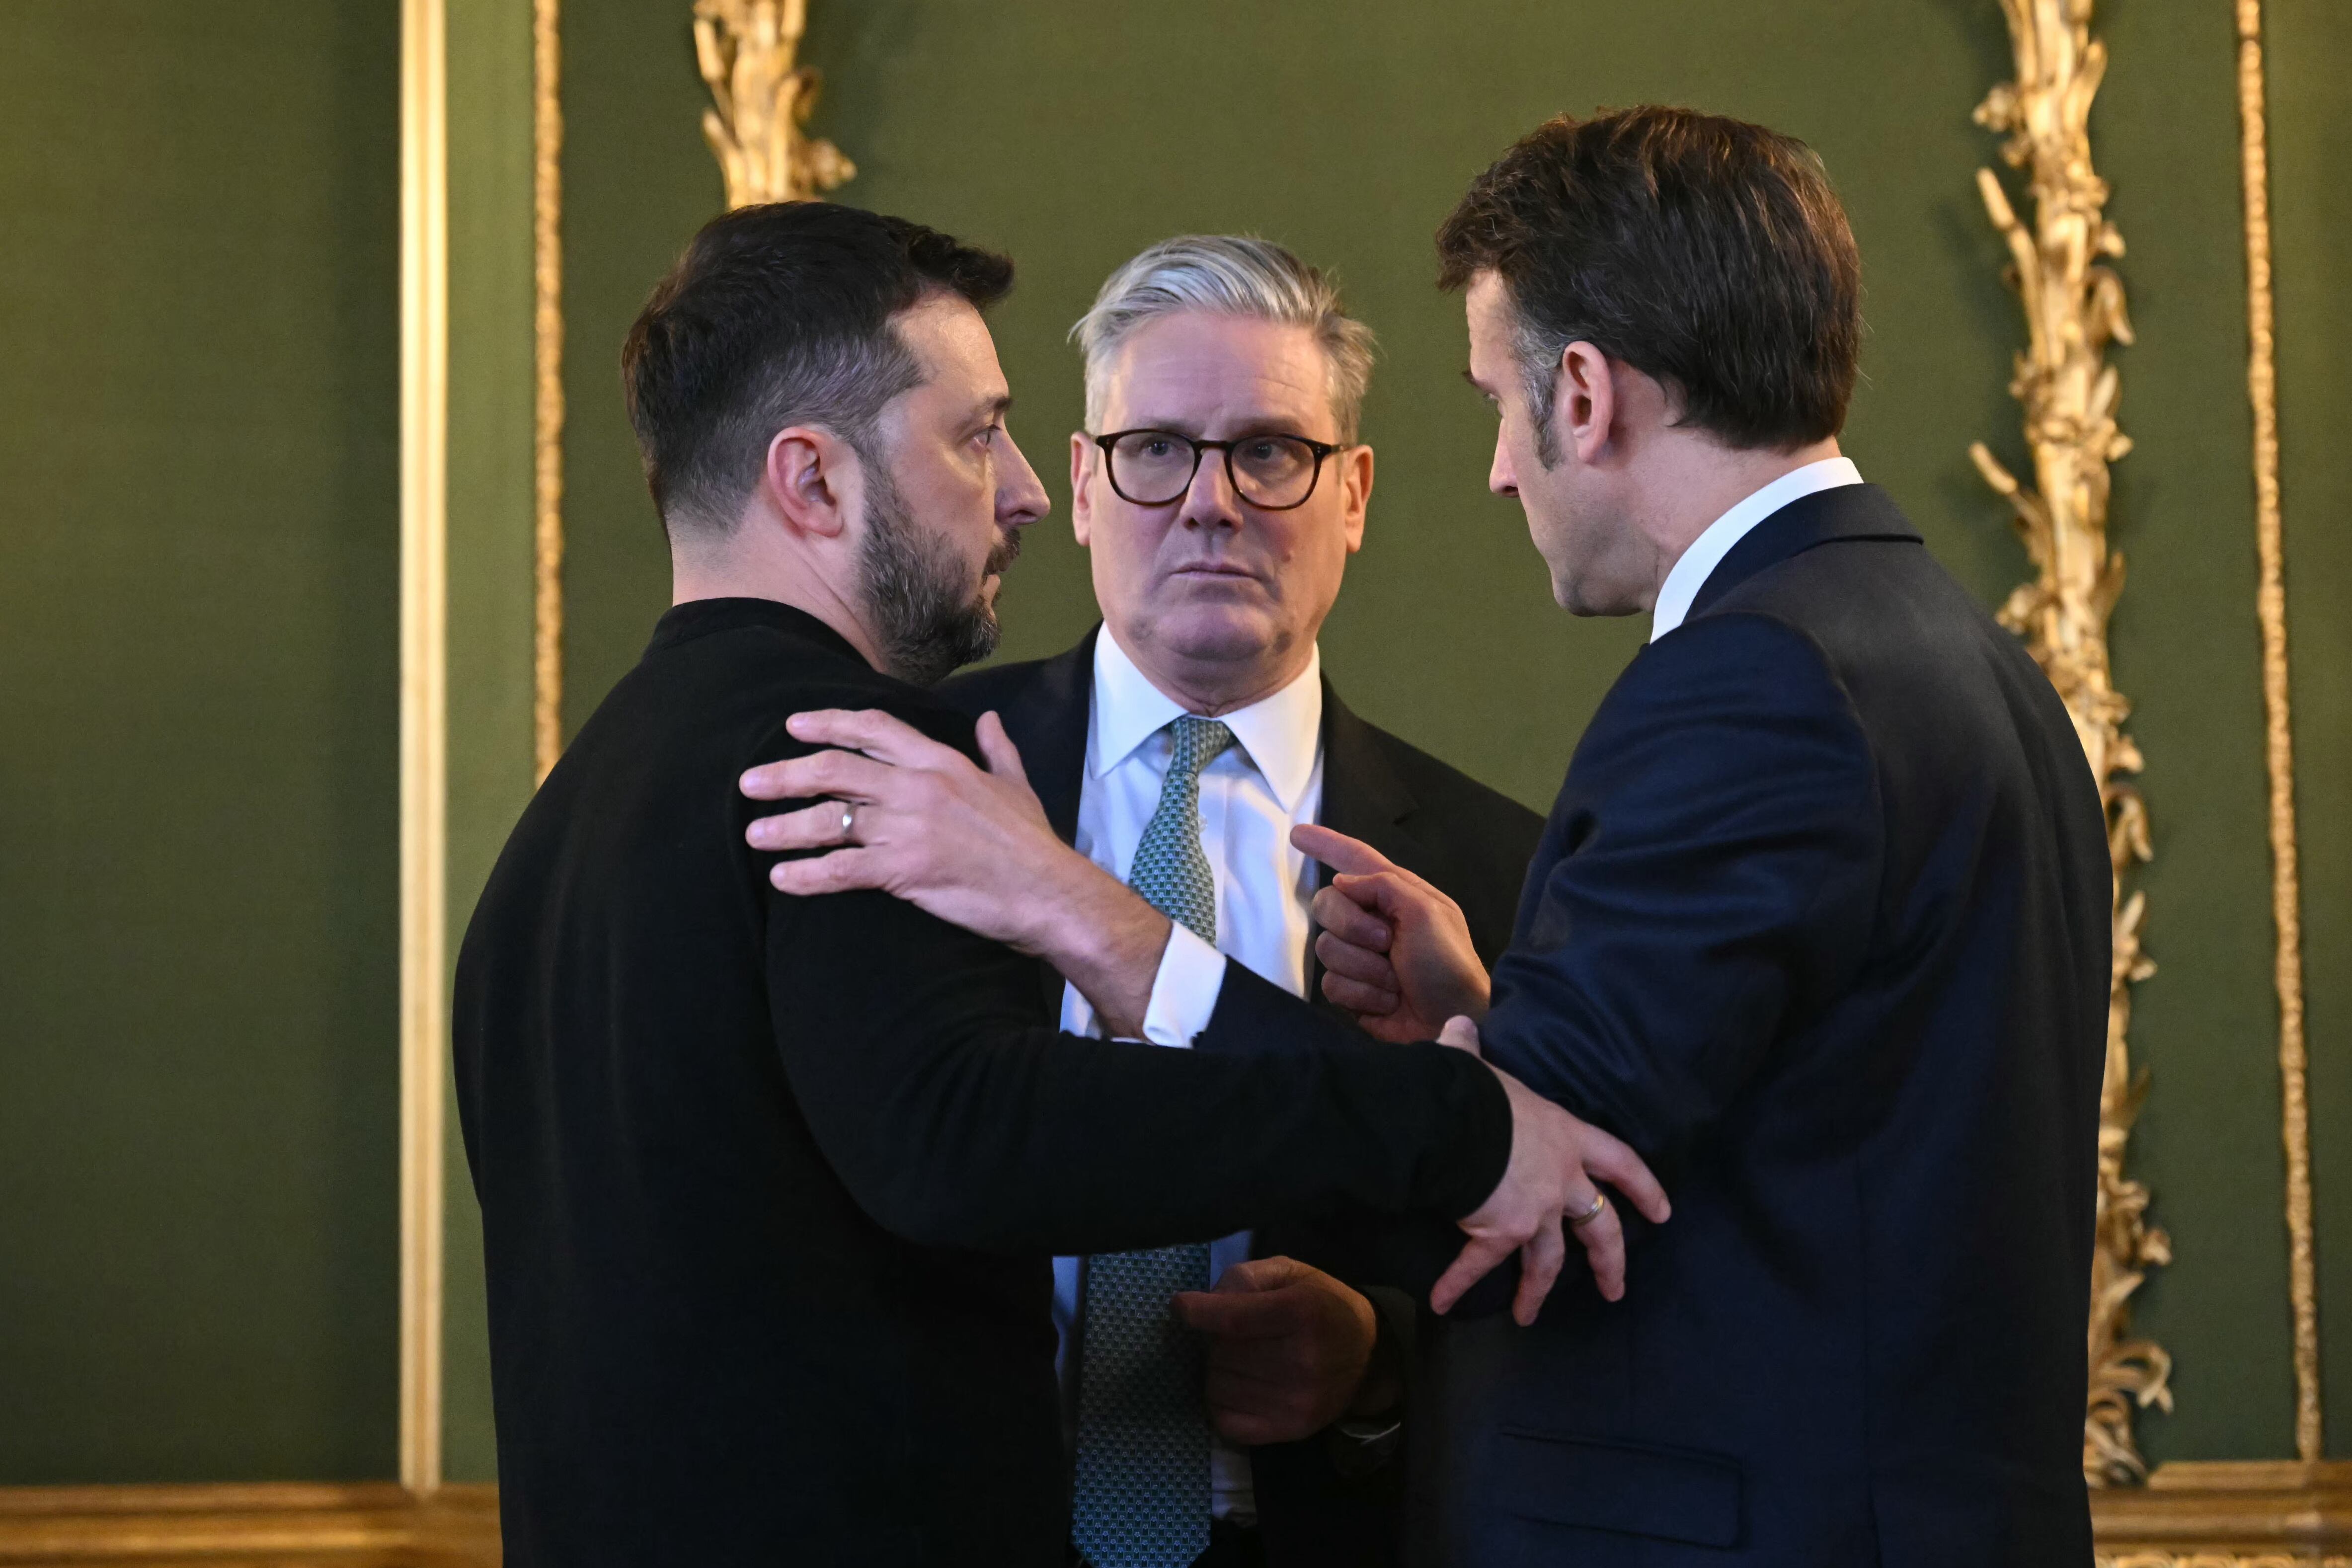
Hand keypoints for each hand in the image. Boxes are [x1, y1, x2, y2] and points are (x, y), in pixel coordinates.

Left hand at [740, 708, 1168, 1033]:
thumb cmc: (1032, 844)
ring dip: (785, 827)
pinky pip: (842, 870)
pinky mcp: (905, 871)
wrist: (1048, 892)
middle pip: (836, 769)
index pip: (874, 728)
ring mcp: (909, 828)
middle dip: (786, 774)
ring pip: (830, 819)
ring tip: (755, 834)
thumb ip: (998, 750)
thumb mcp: (1017, 786)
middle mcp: (918, 787)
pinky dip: (807, 875)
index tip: (794, 726)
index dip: (829, 723)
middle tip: (751, 782)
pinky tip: (782, 880)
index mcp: (942, 762)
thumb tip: (991, 719)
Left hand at [1173, 1257, 1389, 1445]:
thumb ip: (1246, 1277)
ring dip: (1218, 1370)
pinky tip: (1240, 1385)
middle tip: (1233, 1334)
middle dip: (1215, 1339)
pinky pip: (1225, 1420)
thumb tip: (1201, 1303)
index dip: (1198, 1312)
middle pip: (1221, 1353)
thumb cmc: (1322, 1305)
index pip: (1233, 1319)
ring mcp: (1296, 1402)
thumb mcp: (1290, 1273)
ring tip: (1241, 1358)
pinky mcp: (1289, 1430)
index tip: (1180, 1306)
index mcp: (1302, 1314)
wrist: (1370, 1356)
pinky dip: (1221, 1401)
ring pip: (1217, 1387)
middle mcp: (1302, 1361)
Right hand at [1294, 825, 1490, 1042]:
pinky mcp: (1352, 990)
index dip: (1327, 845)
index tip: (1297, 834)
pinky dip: (1363, 995)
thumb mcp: (1427, 912)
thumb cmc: (1449, 963)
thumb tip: (1341, 882)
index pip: (1355, 859)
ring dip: (1365, 969)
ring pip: (1326, 949)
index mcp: (1395, 894)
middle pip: (1327, 905)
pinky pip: (1331, 985)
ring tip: (1396, 981)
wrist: (1455, 1021)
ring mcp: (1359, 957)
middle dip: (1353, 926)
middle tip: (1387, 942)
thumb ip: (1384, 886)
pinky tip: (1387, 1002)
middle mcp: (1373, 920)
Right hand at [1434, 1017, 1671, 1322]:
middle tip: (1615, 1290)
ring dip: (1536, 1291)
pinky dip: (1457, 1283)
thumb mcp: (1480, 1067)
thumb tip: (1460, 1027)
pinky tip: (1441, 1302)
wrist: (1457, 1122)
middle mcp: (1561, 1180)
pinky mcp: (1500, 1232)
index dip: (1644, 1188)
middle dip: (1609, 1261)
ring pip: (1546, 1261)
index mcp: (1567, 1137)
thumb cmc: (1478, 1091)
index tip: (1663, 1214)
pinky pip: (1478, 1264)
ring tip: (1528, 1316)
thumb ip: (1472, 1050)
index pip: (1620, 1162)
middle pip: (1599, 1227)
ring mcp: (1534, 1211)